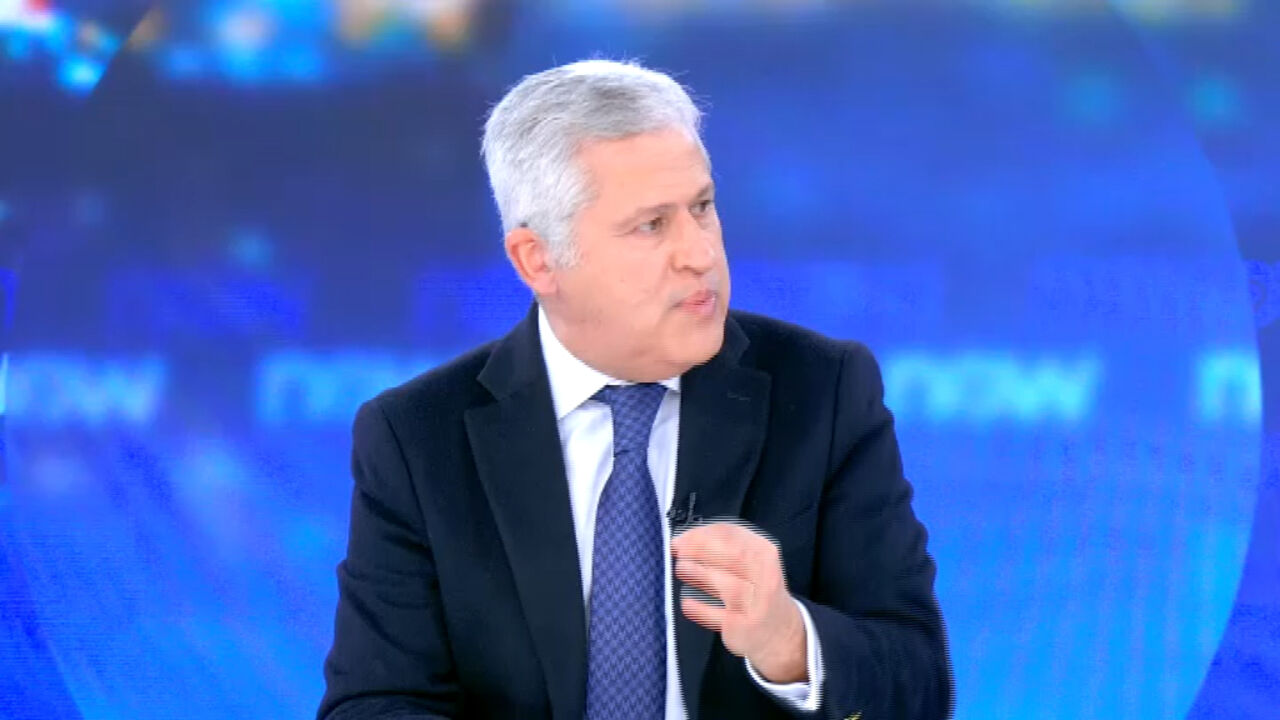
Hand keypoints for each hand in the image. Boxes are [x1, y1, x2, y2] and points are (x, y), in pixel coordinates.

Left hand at [671, 520, 806, 682]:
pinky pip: (718, 616)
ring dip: (699, 573)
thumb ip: (726, 548)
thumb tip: (687, 539)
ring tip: (681, 569)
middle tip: (678, 550)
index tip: (683, 537)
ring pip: (728, 585)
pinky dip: (700, 609)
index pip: (733, 534)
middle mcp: (764, 577)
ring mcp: (756, 604)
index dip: (702, 533)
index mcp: (765, 554)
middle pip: (732, 556)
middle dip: (699, 549)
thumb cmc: (759, 592)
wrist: (781, 631)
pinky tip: (687, 603)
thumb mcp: (754, 562)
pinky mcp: (743, 626)